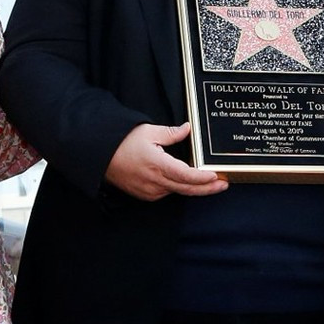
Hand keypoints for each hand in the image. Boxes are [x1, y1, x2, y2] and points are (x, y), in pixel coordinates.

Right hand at [105, 122, 228, 200]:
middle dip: (207, 188)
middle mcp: (154, 182)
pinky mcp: (145, 195)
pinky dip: (178, 188)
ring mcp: (149, 191)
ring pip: (177, 191)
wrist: (100, 155)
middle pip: (187, 189)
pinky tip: (186, 182)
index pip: (187, 176)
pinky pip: (166, 192)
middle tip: (224, 184)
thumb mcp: (148, 131)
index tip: (217, 176)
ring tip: (210, 182)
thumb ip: (172, 133)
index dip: (204, 178)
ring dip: (193, 188)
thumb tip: (187, 129)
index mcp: (157, 165)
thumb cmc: (121, 142)